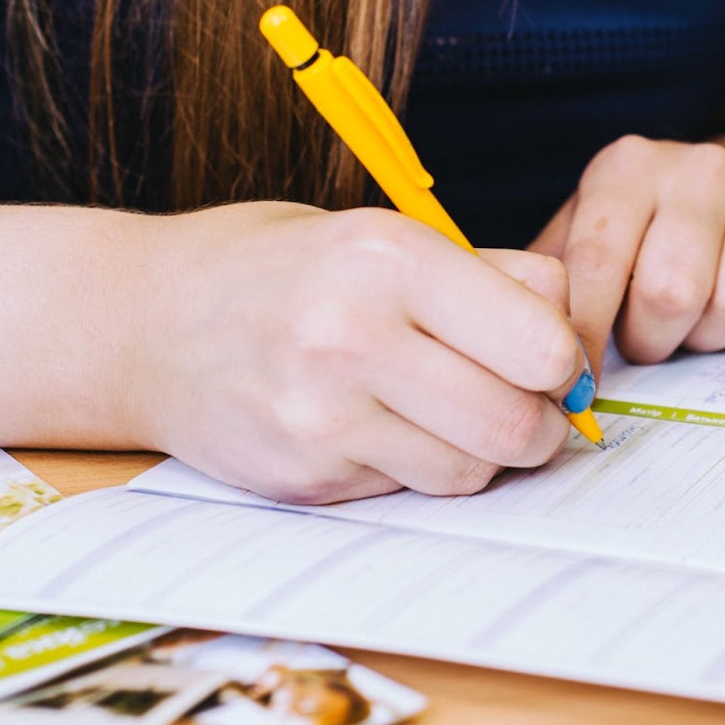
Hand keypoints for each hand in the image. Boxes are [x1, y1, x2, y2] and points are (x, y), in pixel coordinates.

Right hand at [143, 203, 583, 503]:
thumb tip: (578, 335)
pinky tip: (389, 428)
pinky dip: (422, 468)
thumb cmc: (284, 269)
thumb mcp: (384, 235)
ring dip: (486, 454)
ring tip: (455, 413)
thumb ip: (490, 276)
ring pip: (471, 471)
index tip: (552, 358)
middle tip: (528, 405)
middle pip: (516, 423)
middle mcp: (352, 337)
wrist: (146, 324)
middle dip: (542, 424)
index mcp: (388, 259)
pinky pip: (412, 490)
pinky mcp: (305, 477)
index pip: (540, 343)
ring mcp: (322, 418)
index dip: (565, 361)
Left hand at [531, 135, 724, 371]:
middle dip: (652, 339)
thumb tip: (515, 355)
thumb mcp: (587, 230)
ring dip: (711, 337)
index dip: (585, 335)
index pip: (598, 262)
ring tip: (696, 319)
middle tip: (647, 338)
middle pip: (672, 293)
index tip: (574, 383)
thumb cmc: (643, 228)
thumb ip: (550, 281)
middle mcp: (700, 172)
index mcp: (628, 169)